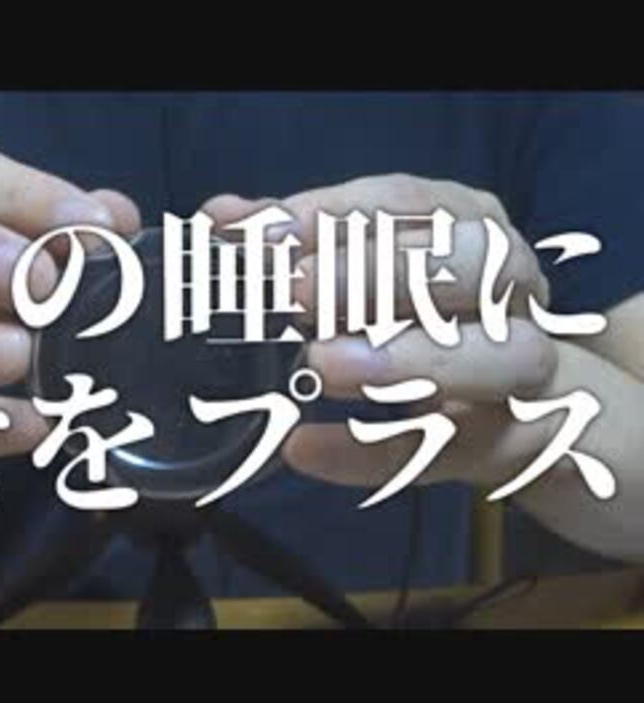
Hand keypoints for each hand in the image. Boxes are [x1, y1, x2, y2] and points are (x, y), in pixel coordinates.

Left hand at [201, 174, 565, 496]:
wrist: (528, 409)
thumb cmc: (429, 323)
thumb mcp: (374, 274)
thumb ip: (303, 245)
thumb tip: (222, 215)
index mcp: (472, 231)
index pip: (413, 204)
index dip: (339, 215)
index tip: (266, 235)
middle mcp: (513, 293)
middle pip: (480, 264)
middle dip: (385, 272)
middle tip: (300, 292)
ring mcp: (528, 371)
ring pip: (502, 356)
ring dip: (410, 356)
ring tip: (324, 363)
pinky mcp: (511, 445)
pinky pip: (447, 450)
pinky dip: (372, 451)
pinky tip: (306, 447)